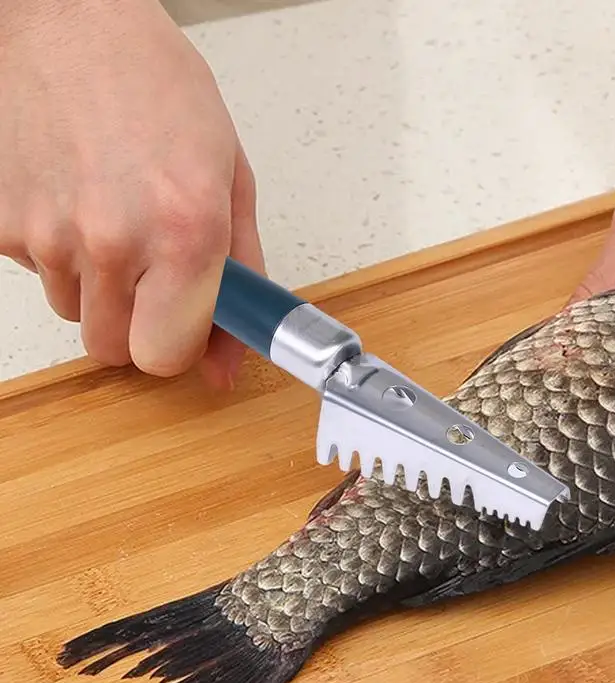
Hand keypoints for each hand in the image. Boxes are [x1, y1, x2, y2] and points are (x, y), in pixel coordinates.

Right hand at [0, 0, 264, 388]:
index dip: (176, 347)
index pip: (165, 357)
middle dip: (137, 323)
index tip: (182, 323)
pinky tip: (76, 199)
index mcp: (185, 233)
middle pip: (113, 349)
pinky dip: (59, 252)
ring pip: (76, 313)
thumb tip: (225, 366)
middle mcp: (113, 240)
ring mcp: (48, 233)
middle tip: (151, 272)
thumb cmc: (161, 91)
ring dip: (100, 286)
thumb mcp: (231, 183)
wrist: (74, 23)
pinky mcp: (2, 223)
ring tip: (114, 217)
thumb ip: (239, 282)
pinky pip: (39, 273)